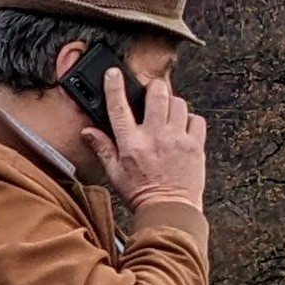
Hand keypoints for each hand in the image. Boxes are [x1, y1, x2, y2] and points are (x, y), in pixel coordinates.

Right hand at [91, 62, 208, 213]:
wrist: (170, 210)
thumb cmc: (142, 194)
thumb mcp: (115, 173)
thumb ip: (103, 148)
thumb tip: (88, 132)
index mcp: (131, 144)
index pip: (119, 107)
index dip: (115, 87)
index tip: (113, 74)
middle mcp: (155, 137)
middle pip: (157, 94)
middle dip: (153, 88)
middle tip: (151, 93)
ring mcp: (177, 140)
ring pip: (178, 103)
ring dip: (172, 104)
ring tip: (167, 115)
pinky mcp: (196, 145)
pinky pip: (196, 119)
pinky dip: (191, 120)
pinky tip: (183, 128)